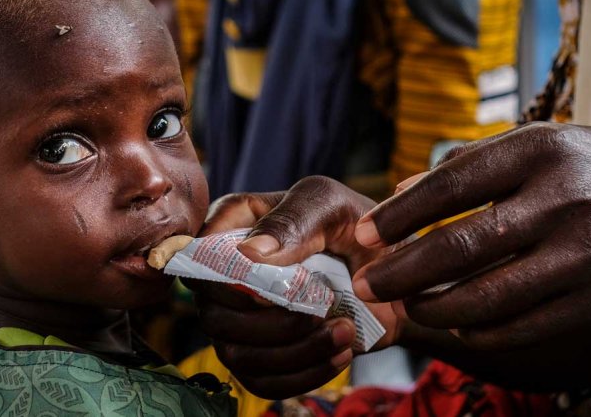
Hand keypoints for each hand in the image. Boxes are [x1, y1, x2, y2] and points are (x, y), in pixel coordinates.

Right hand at [190, 176, 400, 398]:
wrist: (392, 279)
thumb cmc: (358, 231)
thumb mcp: (334, 208)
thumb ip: (294, 220)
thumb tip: (249, 252)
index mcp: (234, 226)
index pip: (198, 256)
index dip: (225, 280)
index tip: (270, 290)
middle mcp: (227, 276)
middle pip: (215, 315)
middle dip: (272, 324)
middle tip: (322, 312)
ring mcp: (240, 320)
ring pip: (238, 355)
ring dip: (295, 352)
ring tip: (343, 333)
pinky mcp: (260, 356)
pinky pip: (263, 382)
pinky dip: (303, 376)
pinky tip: (339, 355)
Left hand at [353, 123, 590, 348]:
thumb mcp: (545, 147)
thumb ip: (472, 164)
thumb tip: (396, 193)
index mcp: (543, 150)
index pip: (451, 184)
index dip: (398, 215)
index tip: (360, 235)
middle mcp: (565, 199)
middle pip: (461, 246)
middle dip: (401, 271)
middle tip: (365, 284)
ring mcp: (586, 254)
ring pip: (487, 296)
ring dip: (434, 308)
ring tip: (408, 306)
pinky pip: (523, 326)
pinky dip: (480, 330)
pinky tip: (457, 324)